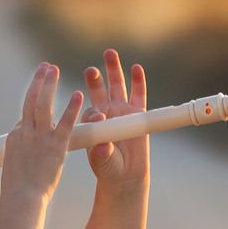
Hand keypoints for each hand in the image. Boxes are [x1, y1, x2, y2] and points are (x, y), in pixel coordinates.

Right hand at [0, 62, 80, 200]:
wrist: (21, 198)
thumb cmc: (18, 190)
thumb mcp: (14, 168)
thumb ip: (20, 157)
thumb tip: (21, 159)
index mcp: (15, 138)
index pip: (25, 115)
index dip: (33, 100)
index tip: (39, 88)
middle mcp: (25, 133)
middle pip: (30, 101)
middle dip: (38, 82)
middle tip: (45, 67)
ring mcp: (39, 138)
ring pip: (43, 105)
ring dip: (48, 85)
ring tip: (54, 69)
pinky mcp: (55, 146)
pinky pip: (64, 123)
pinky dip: (71, 108)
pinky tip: (78, 94)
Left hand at [78, 48, 149, 186]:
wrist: (125, 175)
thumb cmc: (107, 167)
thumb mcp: (101, 158)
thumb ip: (101, 148)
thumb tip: (101, 139)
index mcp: (91, 121)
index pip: (88, 109)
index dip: (91, 109)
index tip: (98, 115)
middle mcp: (105, 111)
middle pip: (98, 89)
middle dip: (94, 78)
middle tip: (90, 70)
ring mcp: (121, 110)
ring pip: (117, 85)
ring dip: (113, 70)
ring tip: (109, 53)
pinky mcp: (137, 113)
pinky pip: (138, 93)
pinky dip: (138, 80)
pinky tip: (136, 67)